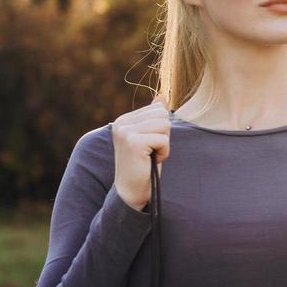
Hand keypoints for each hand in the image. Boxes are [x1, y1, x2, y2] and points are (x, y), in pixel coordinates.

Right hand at [111, 93, 171, 211]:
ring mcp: (126, 132)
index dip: (161, 130)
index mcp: (124, 120)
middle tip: (151, 151)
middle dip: (164, 135)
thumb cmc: (143, 165)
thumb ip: (153, 117)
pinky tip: (151, 161)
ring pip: (165, 125)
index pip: (158, 110)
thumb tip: (162, 97)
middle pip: (162, 115)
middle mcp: (121, 123)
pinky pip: (164, 139)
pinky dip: (164, 152)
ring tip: (151, 155)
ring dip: (164, 144)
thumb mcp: (149, 137)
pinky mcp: (134, 142)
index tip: (149, 145)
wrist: (131, 190)